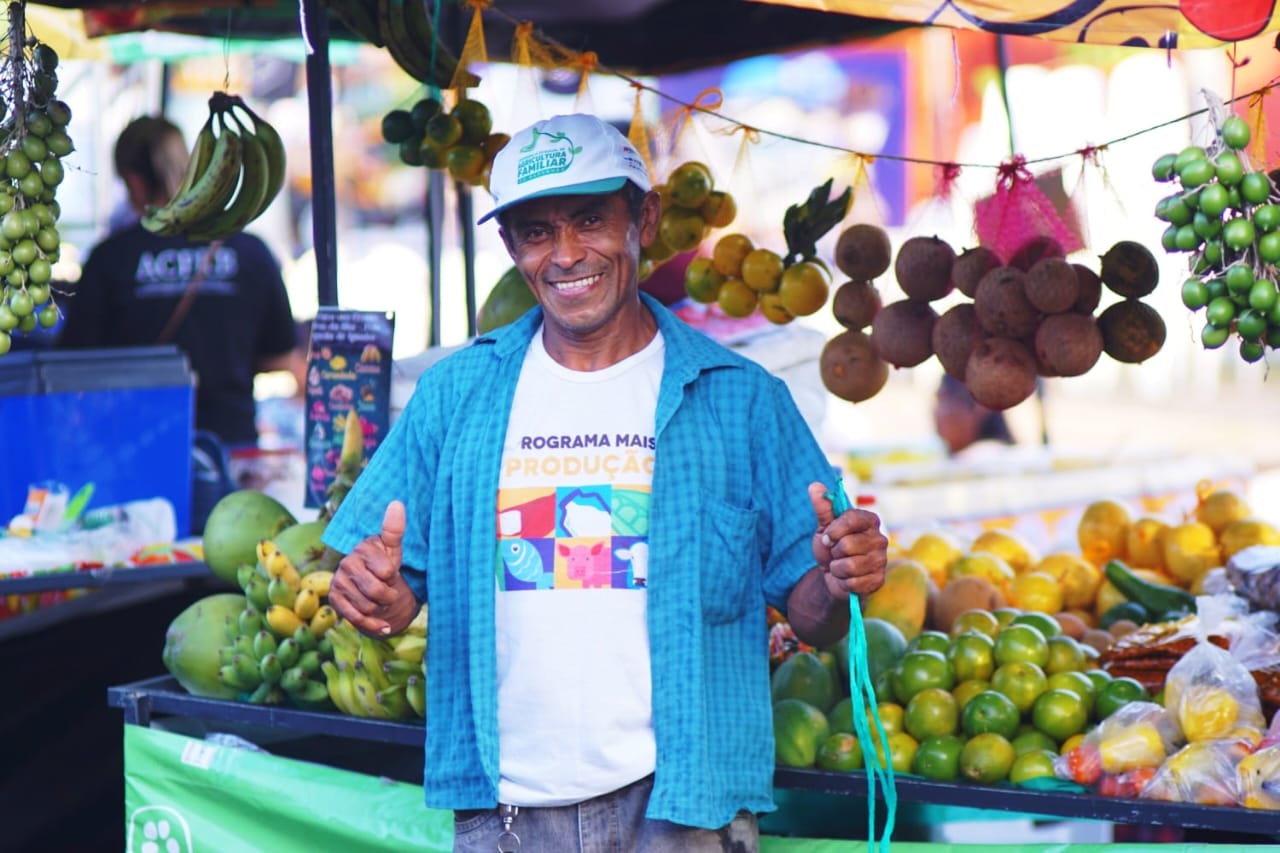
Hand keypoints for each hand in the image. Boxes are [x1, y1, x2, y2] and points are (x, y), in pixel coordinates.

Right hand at [329, 500, 417, 636]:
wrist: (374, 589)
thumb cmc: (386, 565)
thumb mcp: (394, 550)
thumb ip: (395, 529)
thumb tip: (397, 503)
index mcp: (363, 548)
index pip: (386, 571)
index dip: (393, 578)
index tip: (391, 574)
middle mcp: (347, 563)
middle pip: (377, 591)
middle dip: (389, 596)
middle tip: (388, 591)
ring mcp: (338, 582)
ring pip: (368, 607)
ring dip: (380, 609)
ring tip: (379, 601)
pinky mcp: (334, 600)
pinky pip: (357, 619)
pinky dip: (374, 624)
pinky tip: (381, 624)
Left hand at [807, 482, 887, 599]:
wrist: (833, 575)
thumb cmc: (831, 546)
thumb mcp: (824, 526)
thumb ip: (822, 507)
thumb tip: (814, 485)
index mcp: (869, 520)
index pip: (851, 519)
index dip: (834, 530)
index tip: (827, 537)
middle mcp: (880, 539)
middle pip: (847, 544)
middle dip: (833, 552)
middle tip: (836, 553)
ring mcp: (882, 560)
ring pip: (849, 566)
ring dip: (836, 568)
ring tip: (840, 566)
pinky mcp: (879, 580)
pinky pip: (853, 582)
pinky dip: (843, 582)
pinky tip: (847, 578)